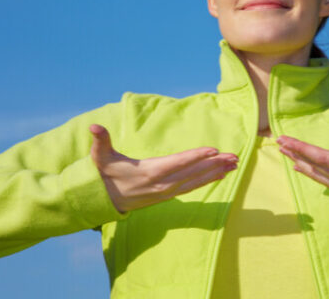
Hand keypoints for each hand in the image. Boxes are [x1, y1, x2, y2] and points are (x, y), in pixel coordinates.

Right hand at [89, 124, 237, 212]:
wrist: (104, 200)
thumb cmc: (106, 174)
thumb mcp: (100, 157)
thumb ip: (101, 141)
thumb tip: (93, 127)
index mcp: (150, 171)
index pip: (178, 162)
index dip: (196, 156)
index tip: (214, 150)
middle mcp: (162, 183)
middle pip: (193, 172)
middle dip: (215, 164)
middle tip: (235, 156)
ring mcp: (167, 191)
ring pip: (196, 181)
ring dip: (217, 172)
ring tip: (235, 165)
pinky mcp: (169, 195)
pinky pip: (193, 187)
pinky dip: (208, 180)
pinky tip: (222, 175)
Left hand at [277, 120, 328, 204]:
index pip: (322, 157)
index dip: (302, 148)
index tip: (286, 140)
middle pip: (314, 164)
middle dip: (295, 152)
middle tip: (278, 140)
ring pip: (316, 173)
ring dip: (299, 161)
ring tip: (284, 151)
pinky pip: (322, 181)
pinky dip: (309, 172)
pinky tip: (300, 167)